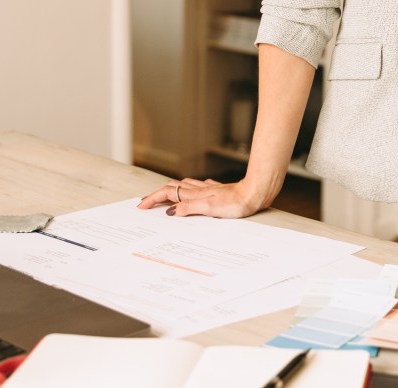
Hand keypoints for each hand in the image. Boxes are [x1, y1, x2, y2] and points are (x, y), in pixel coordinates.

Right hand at [137, 173, 279, 218]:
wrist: (256, 193)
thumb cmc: (236, 202)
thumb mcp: (210, 208)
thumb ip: (189, 207)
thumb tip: (170, 211)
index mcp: (195, 193)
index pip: (168, 193)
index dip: (153, 199)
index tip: (141, 206)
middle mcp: (200, 189)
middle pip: (173, 187)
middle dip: (158, 194)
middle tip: (148, 203)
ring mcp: (209, 189)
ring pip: (185, 186)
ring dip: (171, 191)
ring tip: (164, 197)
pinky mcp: (218, 191)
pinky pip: (199, 187)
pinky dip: (190, 190)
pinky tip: (194, 191)